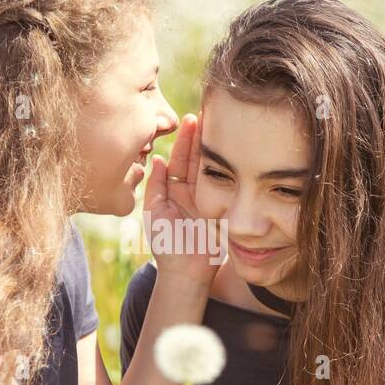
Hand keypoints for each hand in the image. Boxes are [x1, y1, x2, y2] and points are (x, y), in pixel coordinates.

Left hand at [143, 113, 221, 285]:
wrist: (185, 272)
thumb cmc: (165, 245)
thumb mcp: (154, 212)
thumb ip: (156, 186)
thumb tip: (158, 158)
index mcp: (175, 191)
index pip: (180, 159)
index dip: (185, 140)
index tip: (189, 119)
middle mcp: (194, 191)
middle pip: (199, 158)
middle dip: (202, 136)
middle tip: (207, 113)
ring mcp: (211, 198)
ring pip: (213, 167)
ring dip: (215, 146)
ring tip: (219, 123)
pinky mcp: (224, 207)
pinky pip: (226, 183)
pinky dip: (227, 166)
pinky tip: (229, 148)